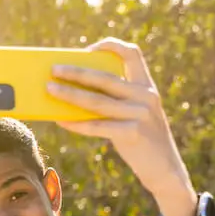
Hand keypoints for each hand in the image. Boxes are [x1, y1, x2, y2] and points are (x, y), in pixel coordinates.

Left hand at [47, 39, 194, 209]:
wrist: (165, 169)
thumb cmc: (142, 140)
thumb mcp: (135, 114)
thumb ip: (116, 102)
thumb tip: (76, 94)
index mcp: (147, 86)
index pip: (133, 54)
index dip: (111, 46)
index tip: (88, 49)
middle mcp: (146, 96)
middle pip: (105, 78)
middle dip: (77, 72)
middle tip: (54, 69)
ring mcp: (140, 114)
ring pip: (97, 102)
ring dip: (70, 95)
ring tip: (50, 90)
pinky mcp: (133, 133)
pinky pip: (97, 126)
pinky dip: (77, 123)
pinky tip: (60, 119)